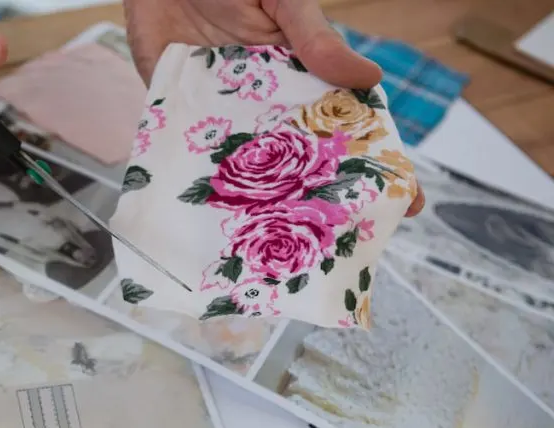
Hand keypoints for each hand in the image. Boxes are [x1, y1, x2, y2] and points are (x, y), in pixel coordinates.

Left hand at [124, 0, 423, 215]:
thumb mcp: (284, 2)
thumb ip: (316, 38)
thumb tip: (369, 76)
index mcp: (302, 78)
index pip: (347, 127)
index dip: (376, 164)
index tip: (406, 204)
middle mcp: (265, 104)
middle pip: (299, 162)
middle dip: (318, 202)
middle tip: (338, 245)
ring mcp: (221, 112)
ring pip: (245, 169)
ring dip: (257, 206)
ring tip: (275, 251)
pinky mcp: (174, 111)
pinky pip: (186, 151)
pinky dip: (193, 182)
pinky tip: (207, 221)